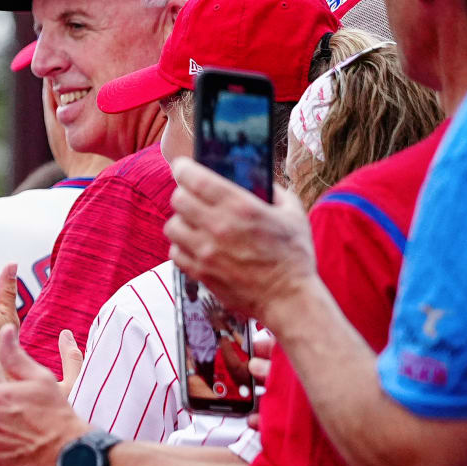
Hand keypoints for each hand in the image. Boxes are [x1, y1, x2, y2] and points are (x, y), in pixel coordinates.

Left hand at [165, 158, 319, 325]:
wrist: (288, 298)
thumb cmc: (294, 256)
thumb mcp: (293, 214)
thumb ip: (274, 192)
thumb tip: (259, 179)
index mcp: (240, 207)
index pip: (194, 178)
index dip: (184, 169)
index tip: (183, 167)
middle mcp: (217, 226)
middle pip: (177, 199)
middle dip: (184, 193)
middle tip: (194, 197)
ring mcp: (204, 251)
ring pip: (172, 225)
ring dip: (181, 221)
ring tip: (195, 223)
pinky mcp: (199, 272)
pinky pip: (174, 251)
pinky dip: (181, 246)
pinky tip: (196, 245)